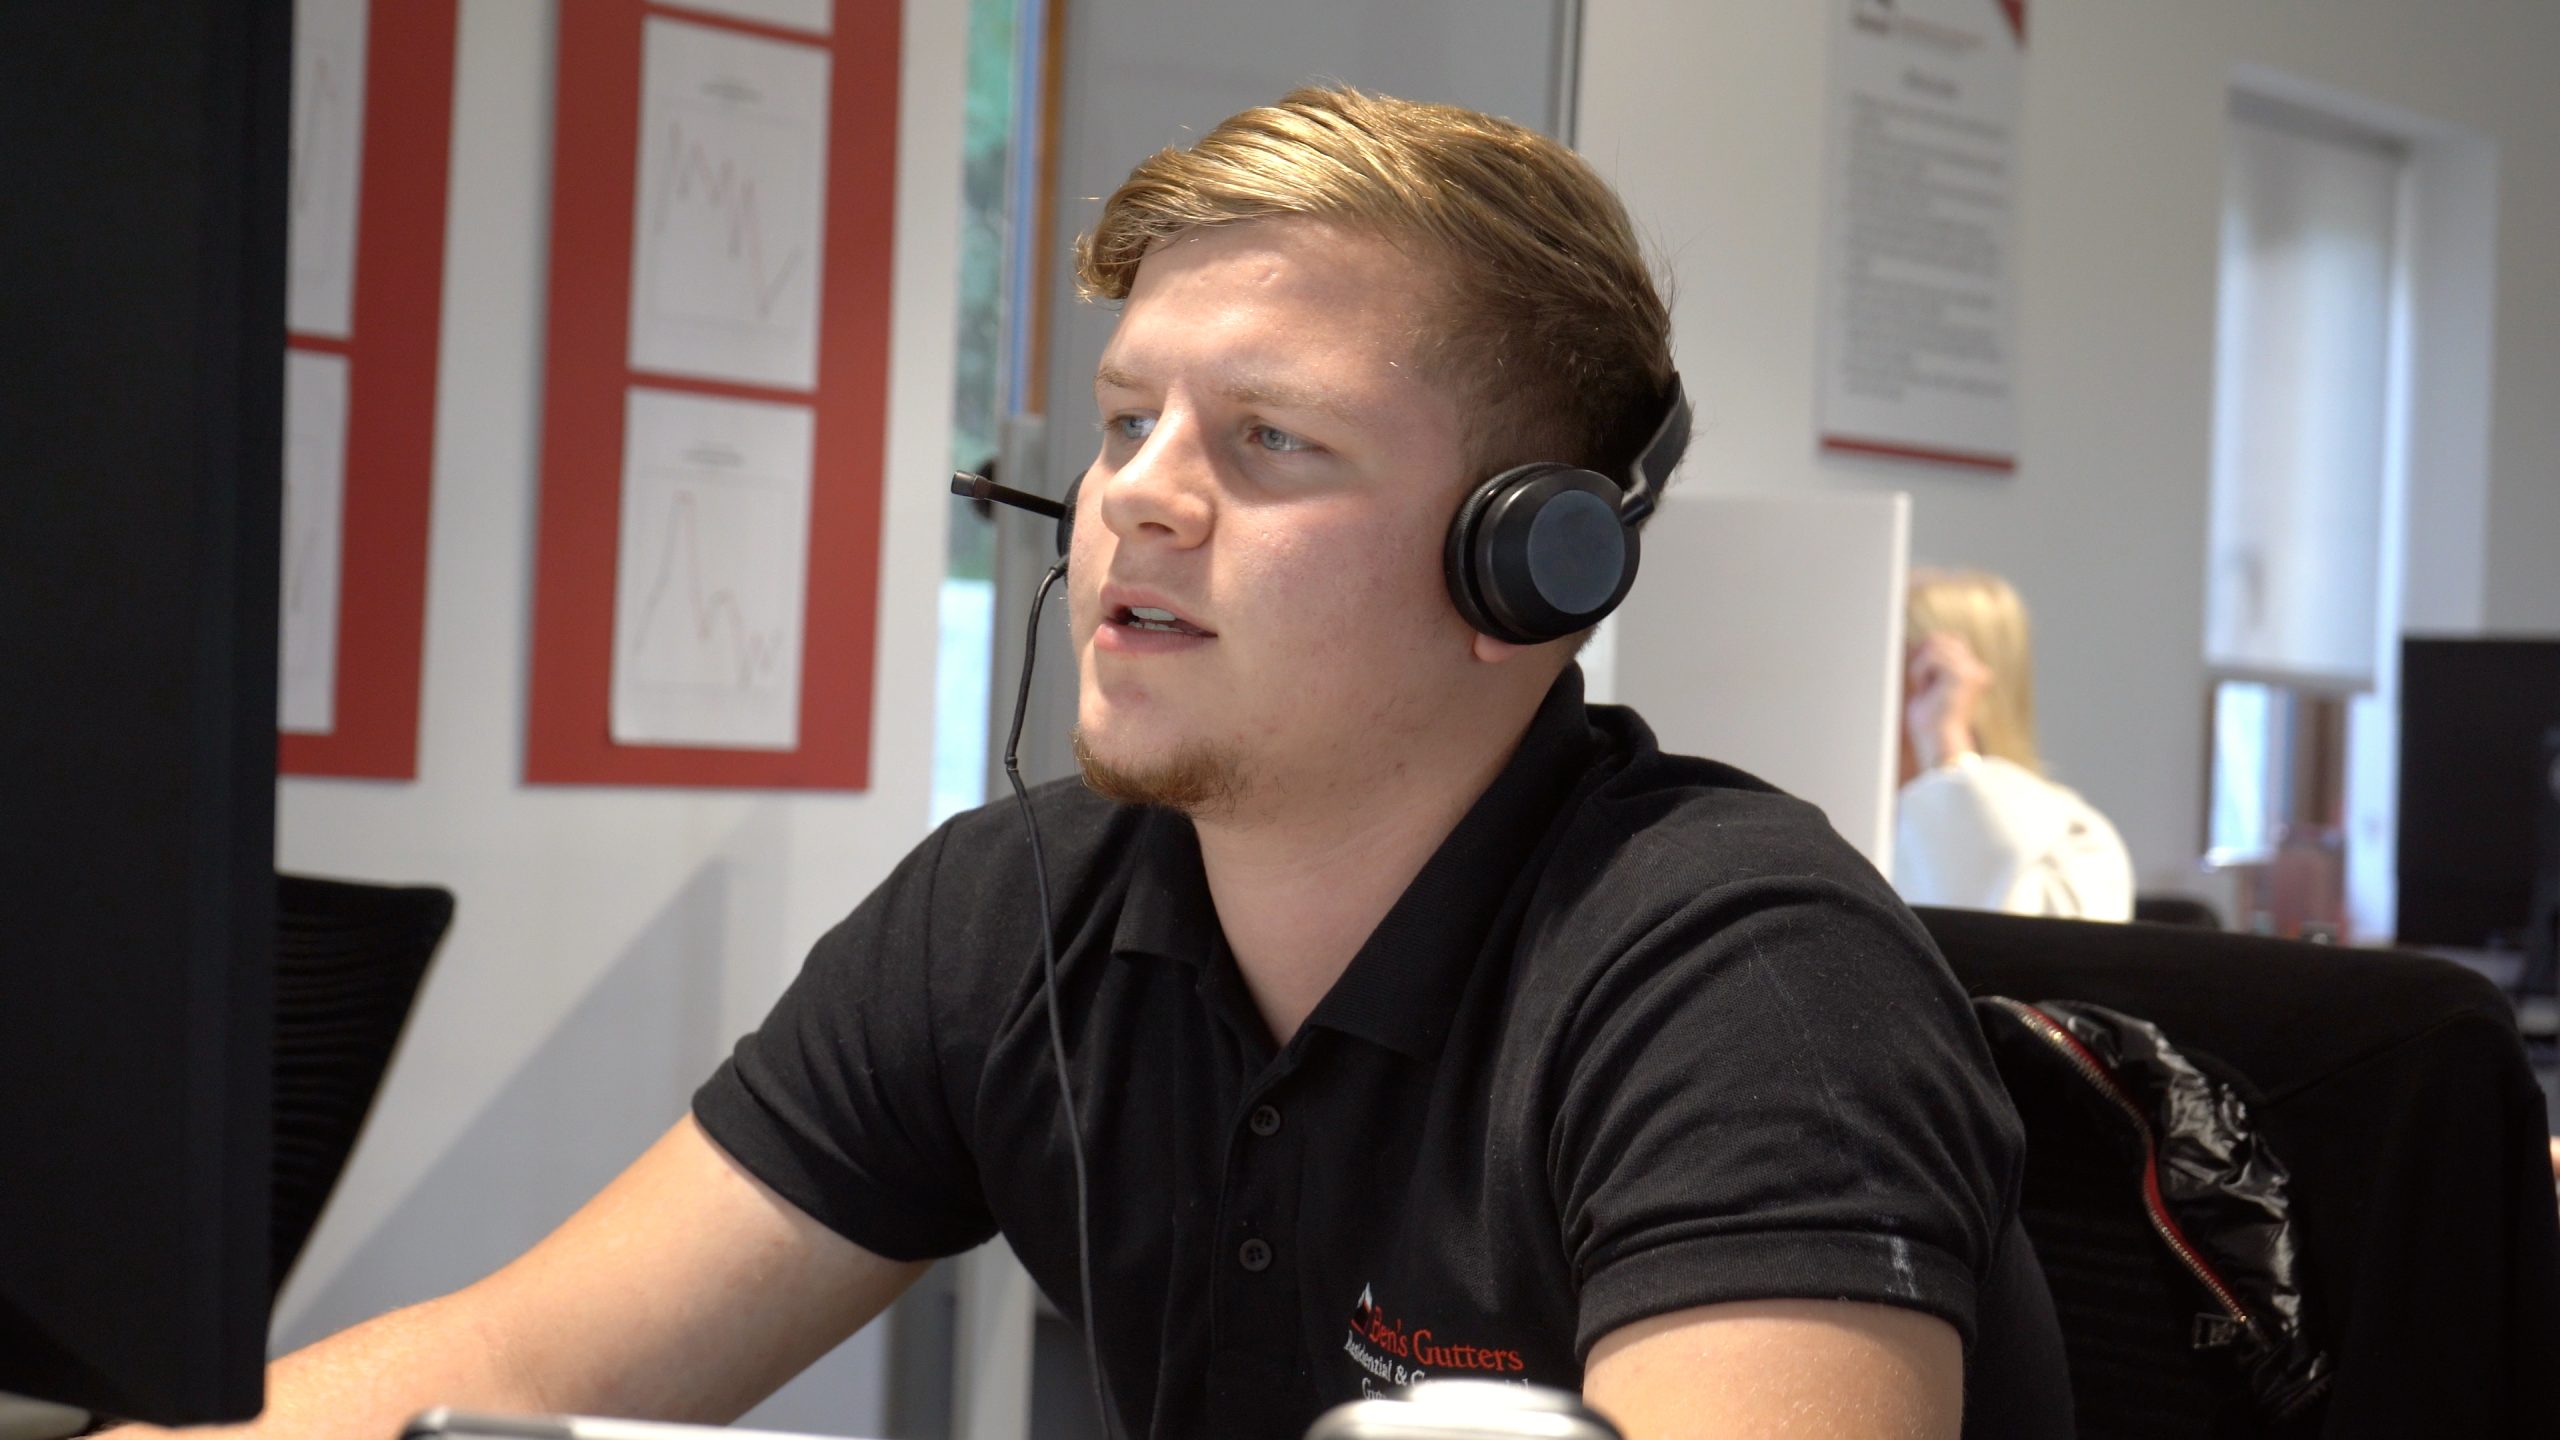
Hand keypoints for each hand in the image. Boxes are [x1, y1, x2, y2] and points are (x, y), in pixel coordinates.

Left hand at [1905, 633, 1991, 772]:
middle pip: (1945, 640)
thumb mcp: (1930, 685)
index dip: (1933, 647)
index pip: (1954, 640)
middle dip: (1926, 657)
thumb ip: (1933, 662)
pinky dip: (1920, 672)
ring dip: (1921, 668)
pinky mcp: (1964, 675)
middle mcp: (1979, 672)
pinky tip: (1925, 689)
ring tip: (1925, 689)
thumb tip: (1930, 638)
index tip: (1922, 673)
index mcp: (1975, 675)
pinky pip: (1931, 657)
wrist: (1938, 740)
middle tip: (1923, 685)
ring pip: (1935, 647)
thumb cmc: (1930, 721)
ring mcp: (1973, 672)